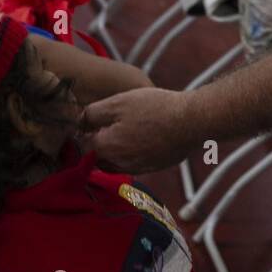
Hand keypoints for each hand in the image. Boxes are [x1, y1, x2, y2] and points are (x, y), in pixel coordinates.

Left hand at [80, 87, 196, 173]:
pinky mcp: (152, 168)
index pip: (81, 146)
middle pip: (96, 158)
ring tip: (120, 131)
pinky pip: (132, 164)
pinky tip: (138, 137)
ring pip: (114, 163)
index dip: (79, 133)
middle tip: (101, 125)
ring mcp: (137, 168)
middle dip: (94, 144)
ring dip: (111, 151)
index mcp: (106, 147)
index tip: (84, 122)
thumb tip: (79, 122)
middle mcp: (118, 164)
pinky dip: (129, 154)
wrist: (191, 121)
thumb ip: (92, 114)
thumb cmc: (153, 108)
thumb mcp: (117, 102)